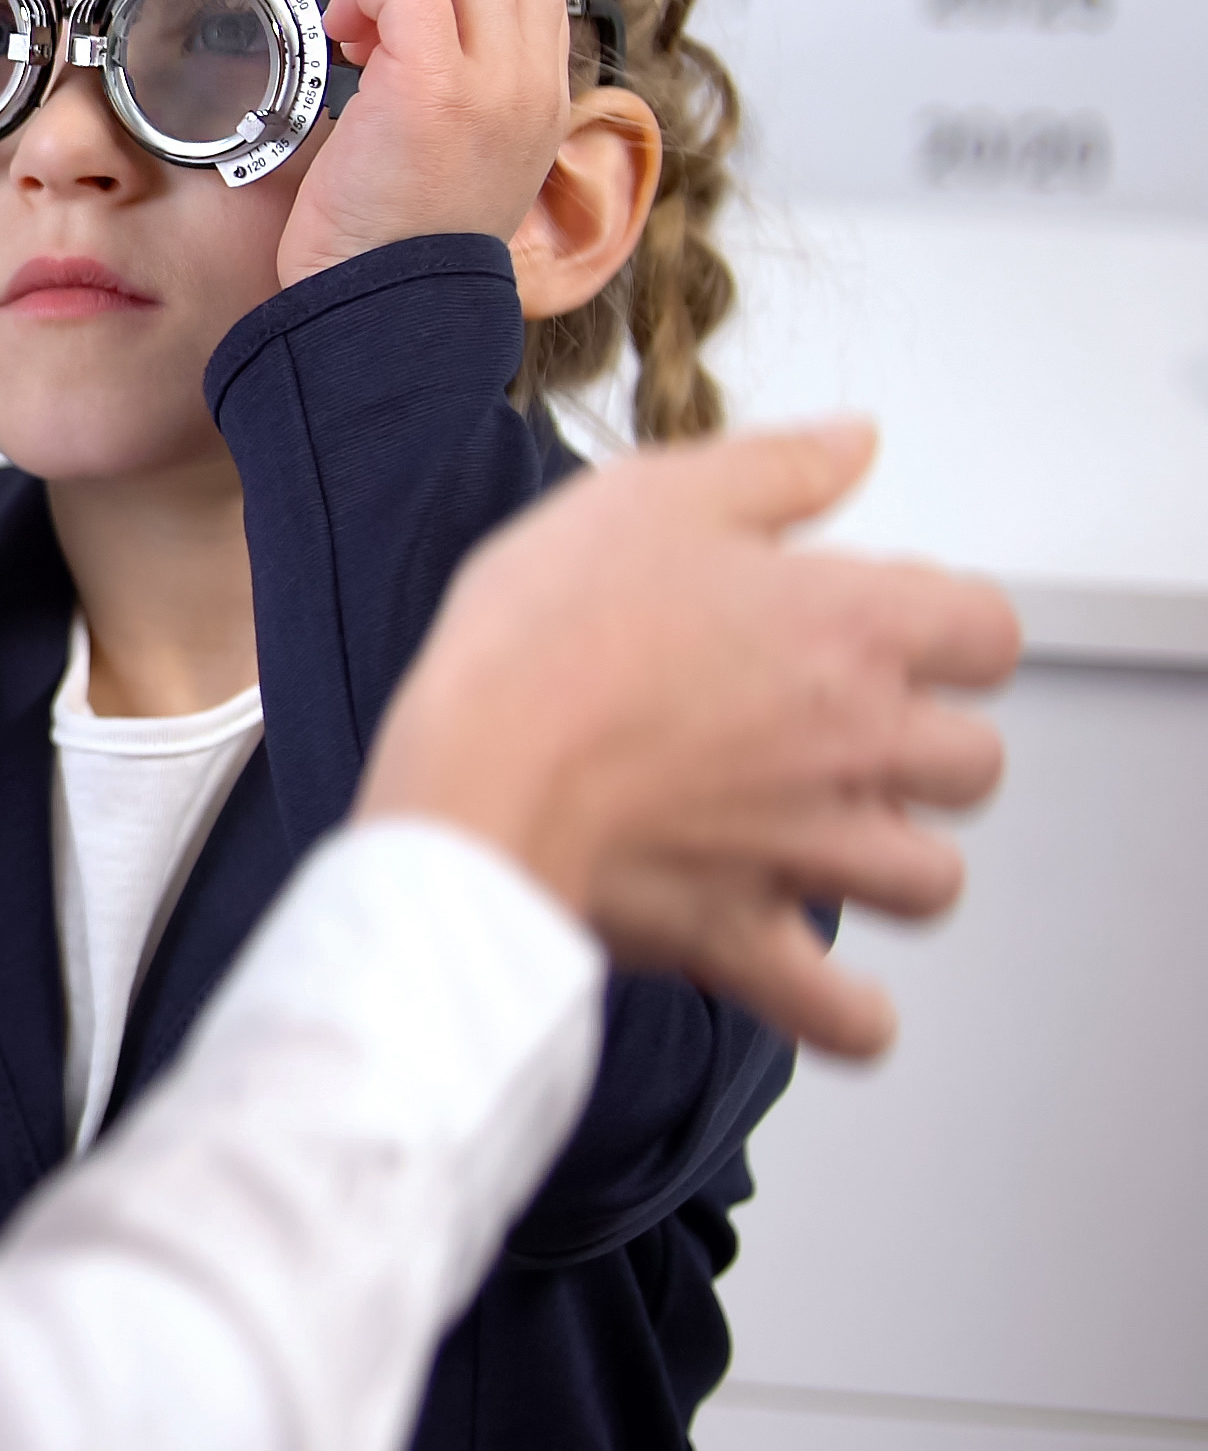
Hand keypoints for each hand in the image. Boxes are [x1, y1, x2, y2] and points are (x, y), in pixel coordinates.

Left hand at [277, 0, 578, 288]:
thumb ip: (468, 84)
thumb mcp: (468, 155)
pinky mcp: (434, 89)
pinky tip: (345, 37)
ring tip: (359, 26)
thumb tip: (417, 18)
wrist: (387, 308)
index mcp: (544, 95)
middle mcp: (531, 84)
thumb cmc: (403, 242)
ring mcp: (492, 84)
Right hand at [357, 422, 1018, 1057]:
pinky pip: (842, 1012)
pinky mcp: (744, 937)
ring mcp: (811, 850)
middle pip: (972, 760)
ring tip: (830, 839)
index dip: (939, 624)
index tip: (881, 624)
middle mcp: (859, 743)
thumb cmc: (541, 637)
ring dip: (892, 862)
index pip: (985, 629)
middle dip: (920, 746)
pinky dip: (846, 1012)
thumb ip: (772, 469)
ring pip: (929, 879)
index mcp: (851, 625)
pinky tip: (829, 991)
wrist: (473, 773)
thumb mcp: (647, 497)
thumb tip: (852, 446)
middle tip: (844, 731)